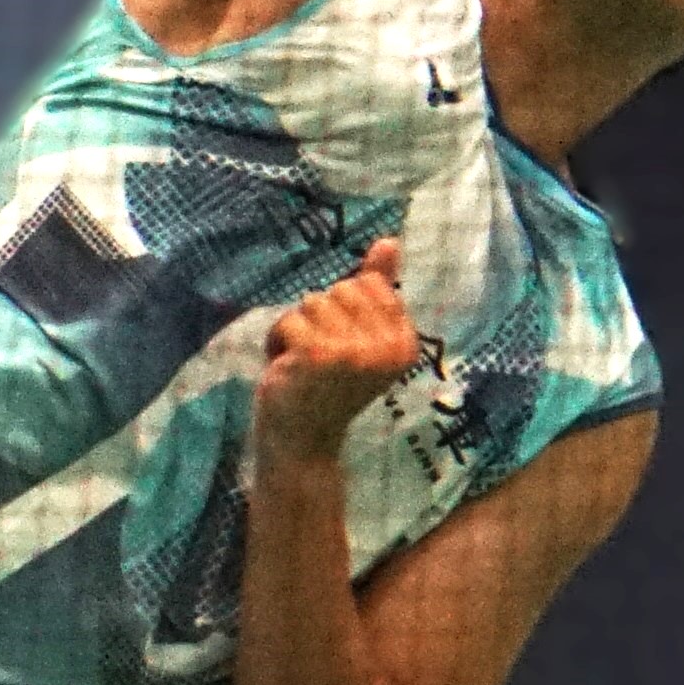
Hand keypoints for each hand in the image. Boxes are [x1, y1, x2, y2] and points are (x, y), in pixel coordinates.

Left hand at [256, 240, 422, 462]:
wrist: (303, 443)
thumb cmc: (327, 385)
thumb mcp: (358, 336)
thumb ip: (378, 289)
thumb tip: (390, 242)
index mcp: (406, 342)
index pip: (369, 284)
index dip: (344, 308)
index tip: (343, 347)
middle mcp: (389, 347)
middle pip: (341, 289)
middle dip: (320, 317)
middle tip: (320, 360)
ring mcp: (356, 351)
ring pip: (313, 302)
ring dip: (296, 330)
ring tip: (303, 365)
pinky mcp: (321, 355)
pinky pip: (290, 320)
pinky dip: (278, 341)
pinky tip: (287, 369)